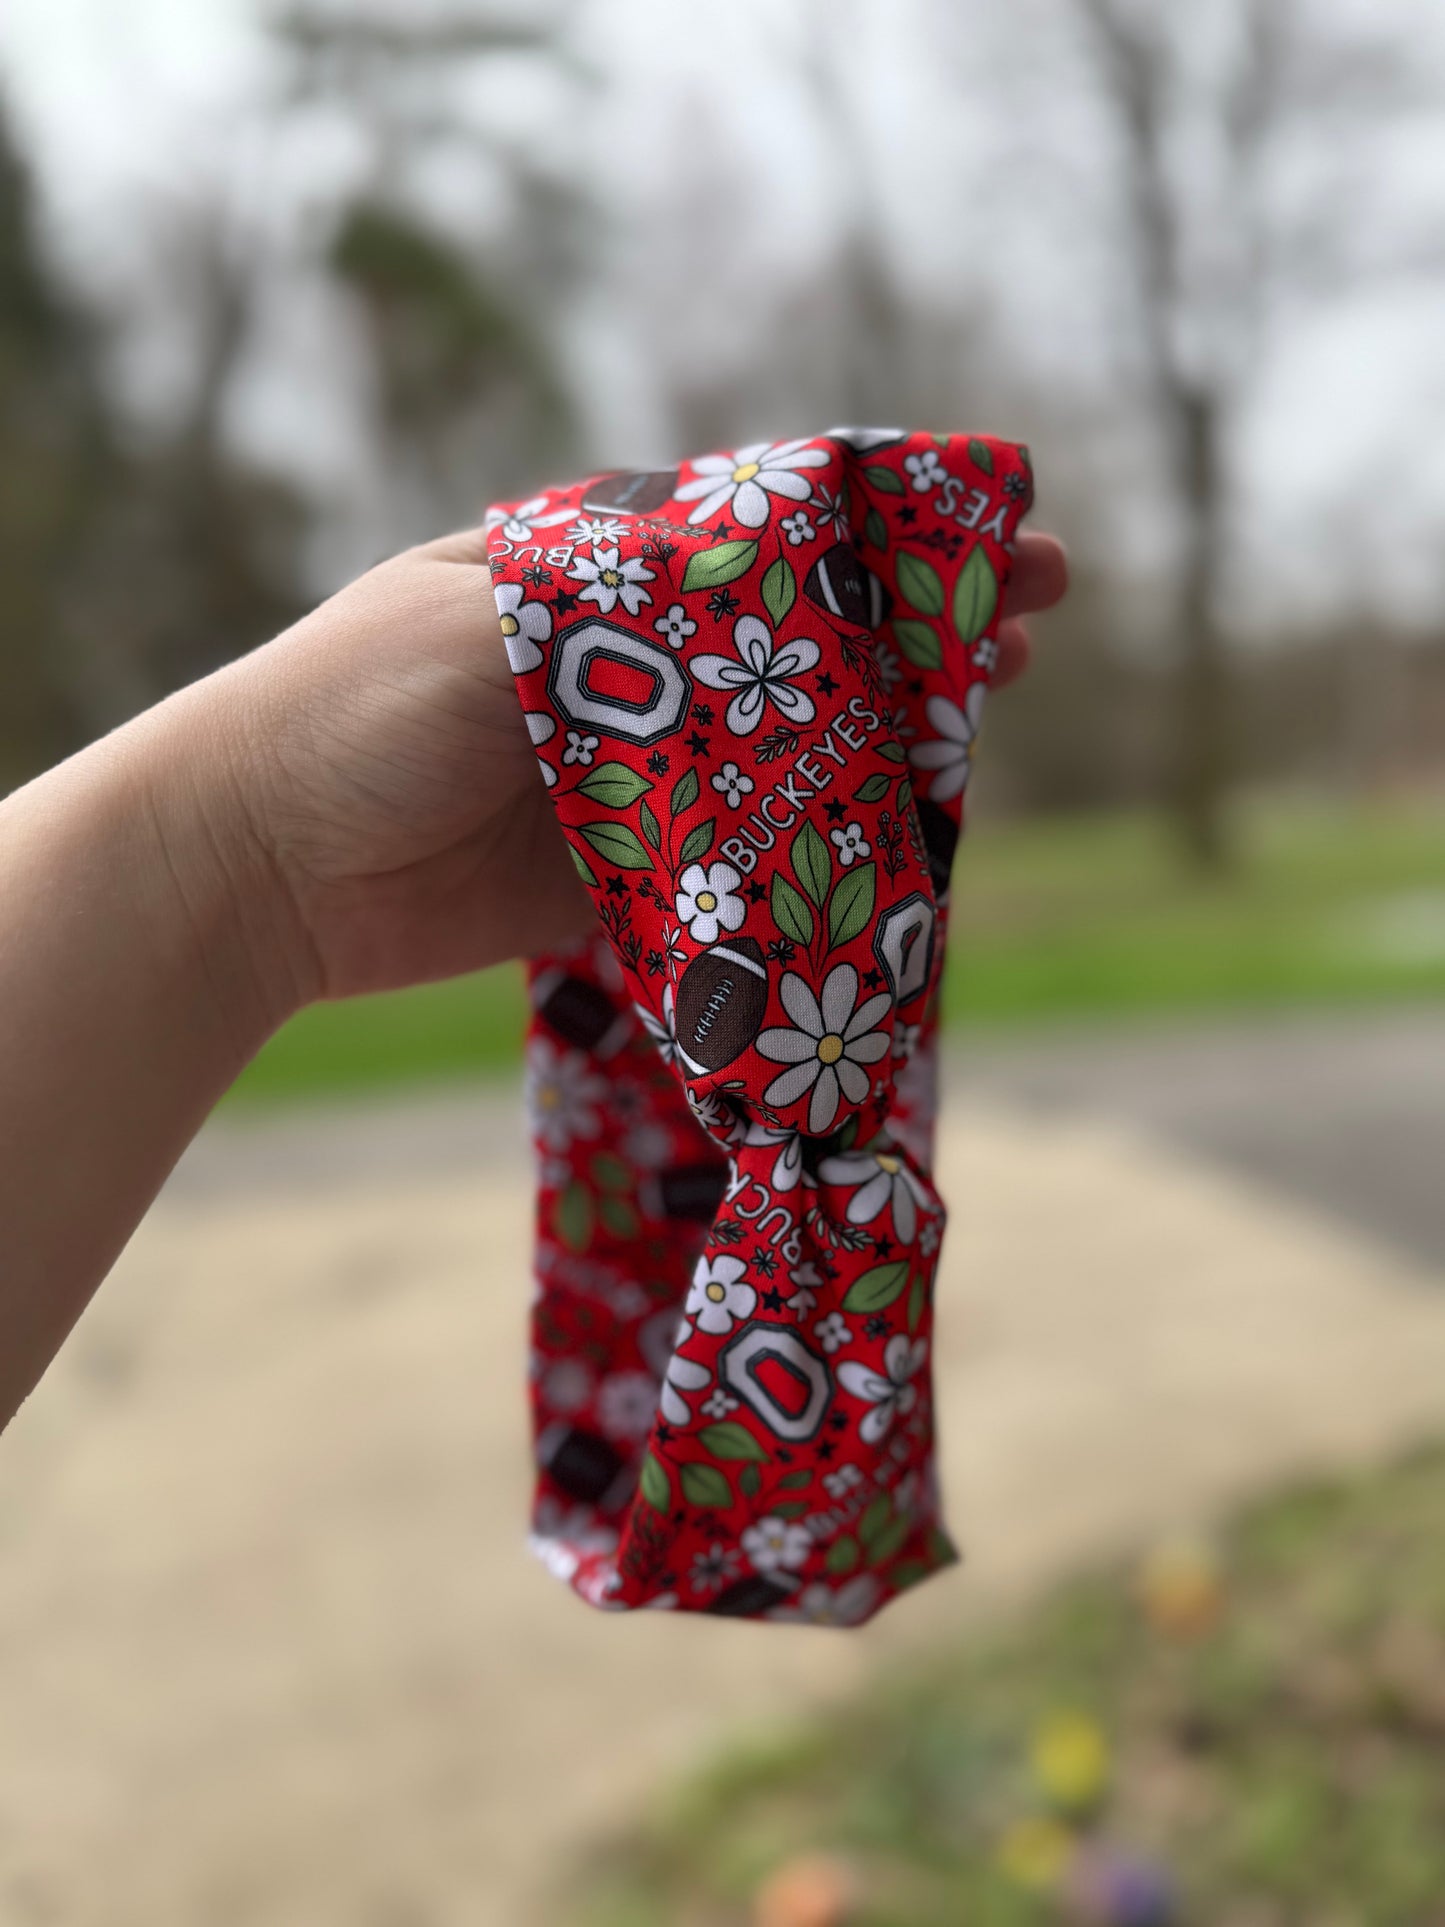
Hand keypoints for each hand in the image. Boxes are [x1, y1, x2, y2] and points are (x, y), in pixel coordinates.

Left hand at [188, 525, 1067, 1016]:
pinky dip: (821, 841)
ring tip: (1001, 701)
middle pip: (804, 633)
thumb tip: (792, 575)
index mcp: (599, 568)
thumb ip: (638, 605)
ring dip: (894, 728)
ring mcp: (639, 766)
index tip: (994, 531)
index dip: (888, 532)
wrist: (260, 869)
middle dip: (917, 621)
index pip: (774, 531)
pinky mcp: (629, 865)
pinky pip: (747, 850)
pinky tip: (906, 833)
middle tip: (1036, 615)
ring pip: (793, 742)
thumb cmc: (355, 709)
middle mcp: (633, 660)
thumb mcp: (495, 619)